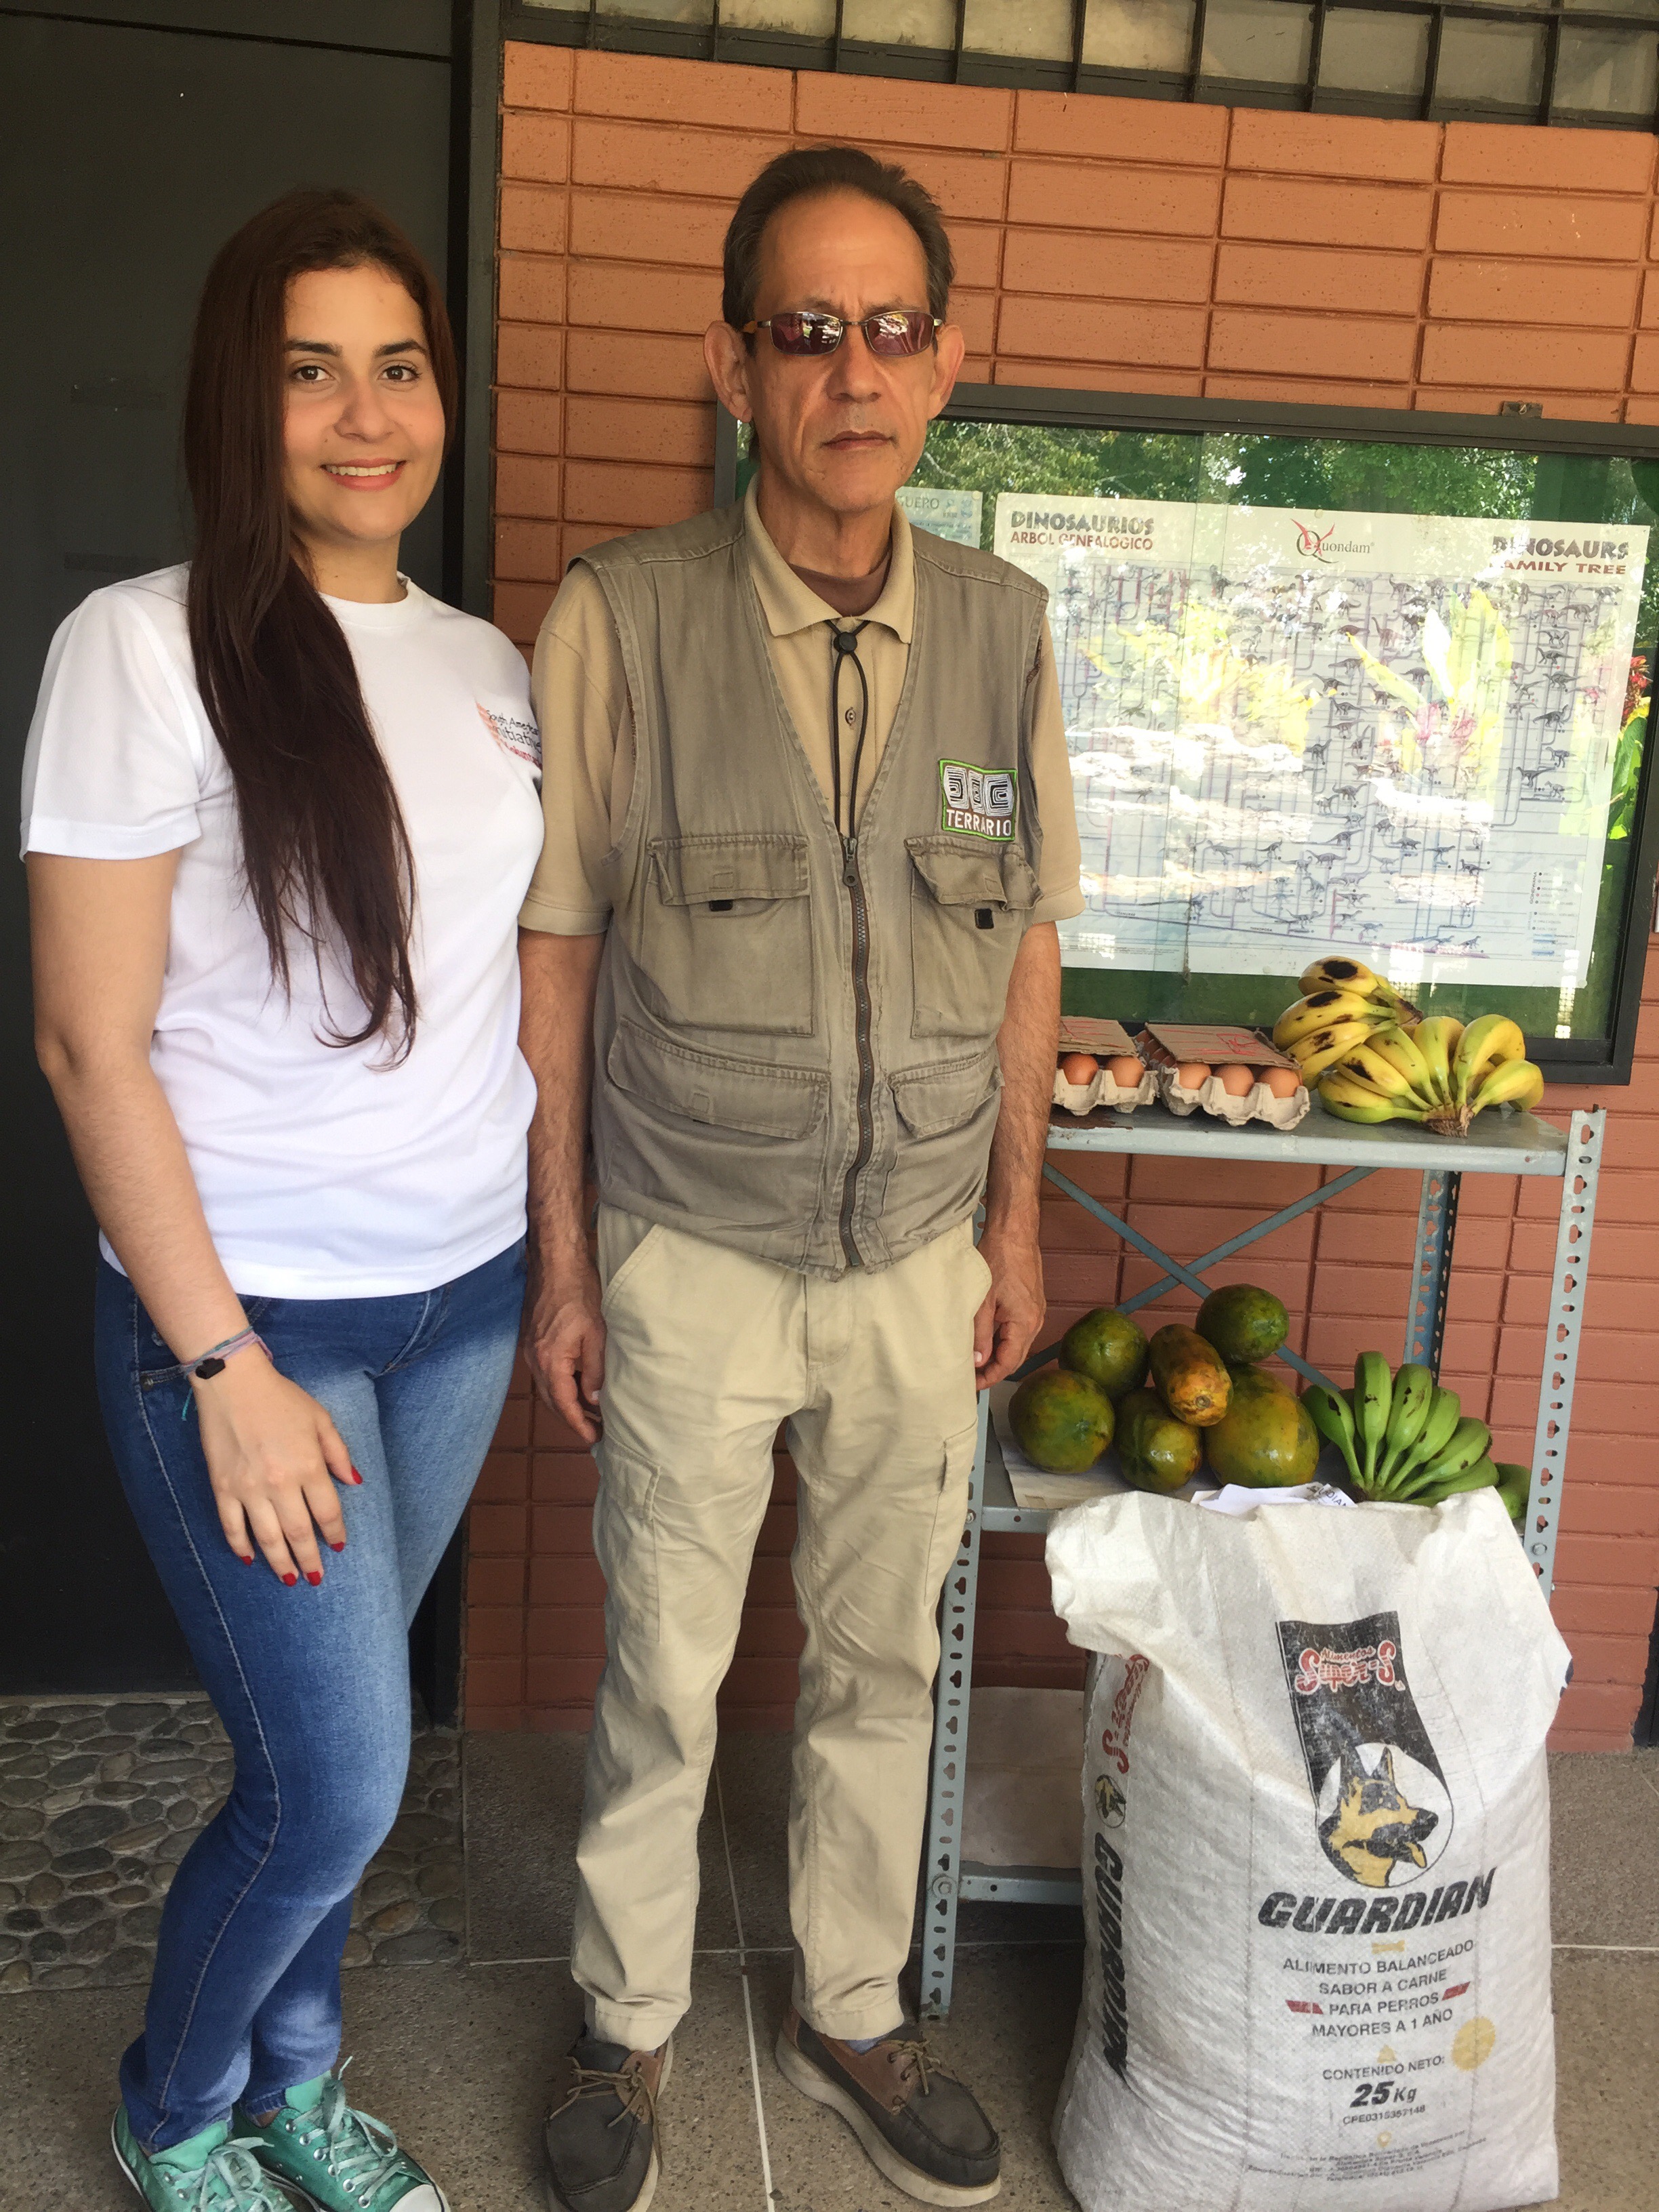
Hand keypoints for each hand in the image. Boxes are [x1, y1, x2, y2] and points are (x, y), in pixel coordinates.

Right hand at [193, 1350, 356, 1583]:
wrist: (233, 1383)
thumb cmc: (281, 1398)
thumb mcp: (320, 1419)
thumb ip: (338, 1453)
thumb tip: (354, 1482)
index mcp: (308, 1466)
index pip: (327, 1512)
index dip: (335, 1532)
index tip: (338, 1546)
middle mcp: (280, 1483)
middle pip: (299, 1532)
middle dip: (310, 1559)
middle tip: (315, 1578)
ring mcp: (248, 1488)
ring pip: (267, 1537)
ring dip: (280, 1562)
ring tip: (289, 1579)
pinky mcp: (222, 1487)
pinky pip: (232, 1526)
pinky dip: (240, 1546)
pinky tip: (250, 1559)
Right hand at [523, 1251, 605, 1444]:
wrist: (556, 1264)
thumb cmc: (578, 1294)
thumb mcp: (596, 1335)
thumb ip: (594, 1370)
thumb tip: (595, 1398)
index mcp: (551, 1361)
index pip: (564, 1404)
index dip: (579, 1424)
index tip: (593, 1439)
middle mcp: (535, 1360)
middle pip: (553, 1401)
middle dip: (573, 1419)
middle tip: (596, 1431)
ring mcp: (531, 1351)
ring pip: (548, 1388)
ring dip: (567, 1403)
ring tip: (590, 1413)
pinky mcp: (533, 1341)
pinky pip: (545, 1373)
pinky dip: (561, 1385)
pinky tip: (577, 1385)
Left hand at [973, 1217, 1045, 1390]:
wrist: (1014, 1231)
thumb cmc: (998, 1259)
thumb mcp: (982, 1301)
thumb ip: (979, 1334)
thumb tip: (978, 1361)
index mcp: (1025, 1323)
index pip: (1009, 1363)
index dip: (990, 1377)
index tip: (972, 1384)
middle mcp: (1035, 1321)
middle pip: (1015, 1357)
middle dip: (993, 1369)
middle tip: (969, 1376)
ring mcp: (1035, 1311)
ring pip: (1016, 1344)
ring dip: (996, 1354)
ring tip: (973, 1359)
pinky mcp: (1030, 1303)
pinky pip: (1017, 1329)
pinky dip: (1001, 1339)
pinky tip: (984, 1338)